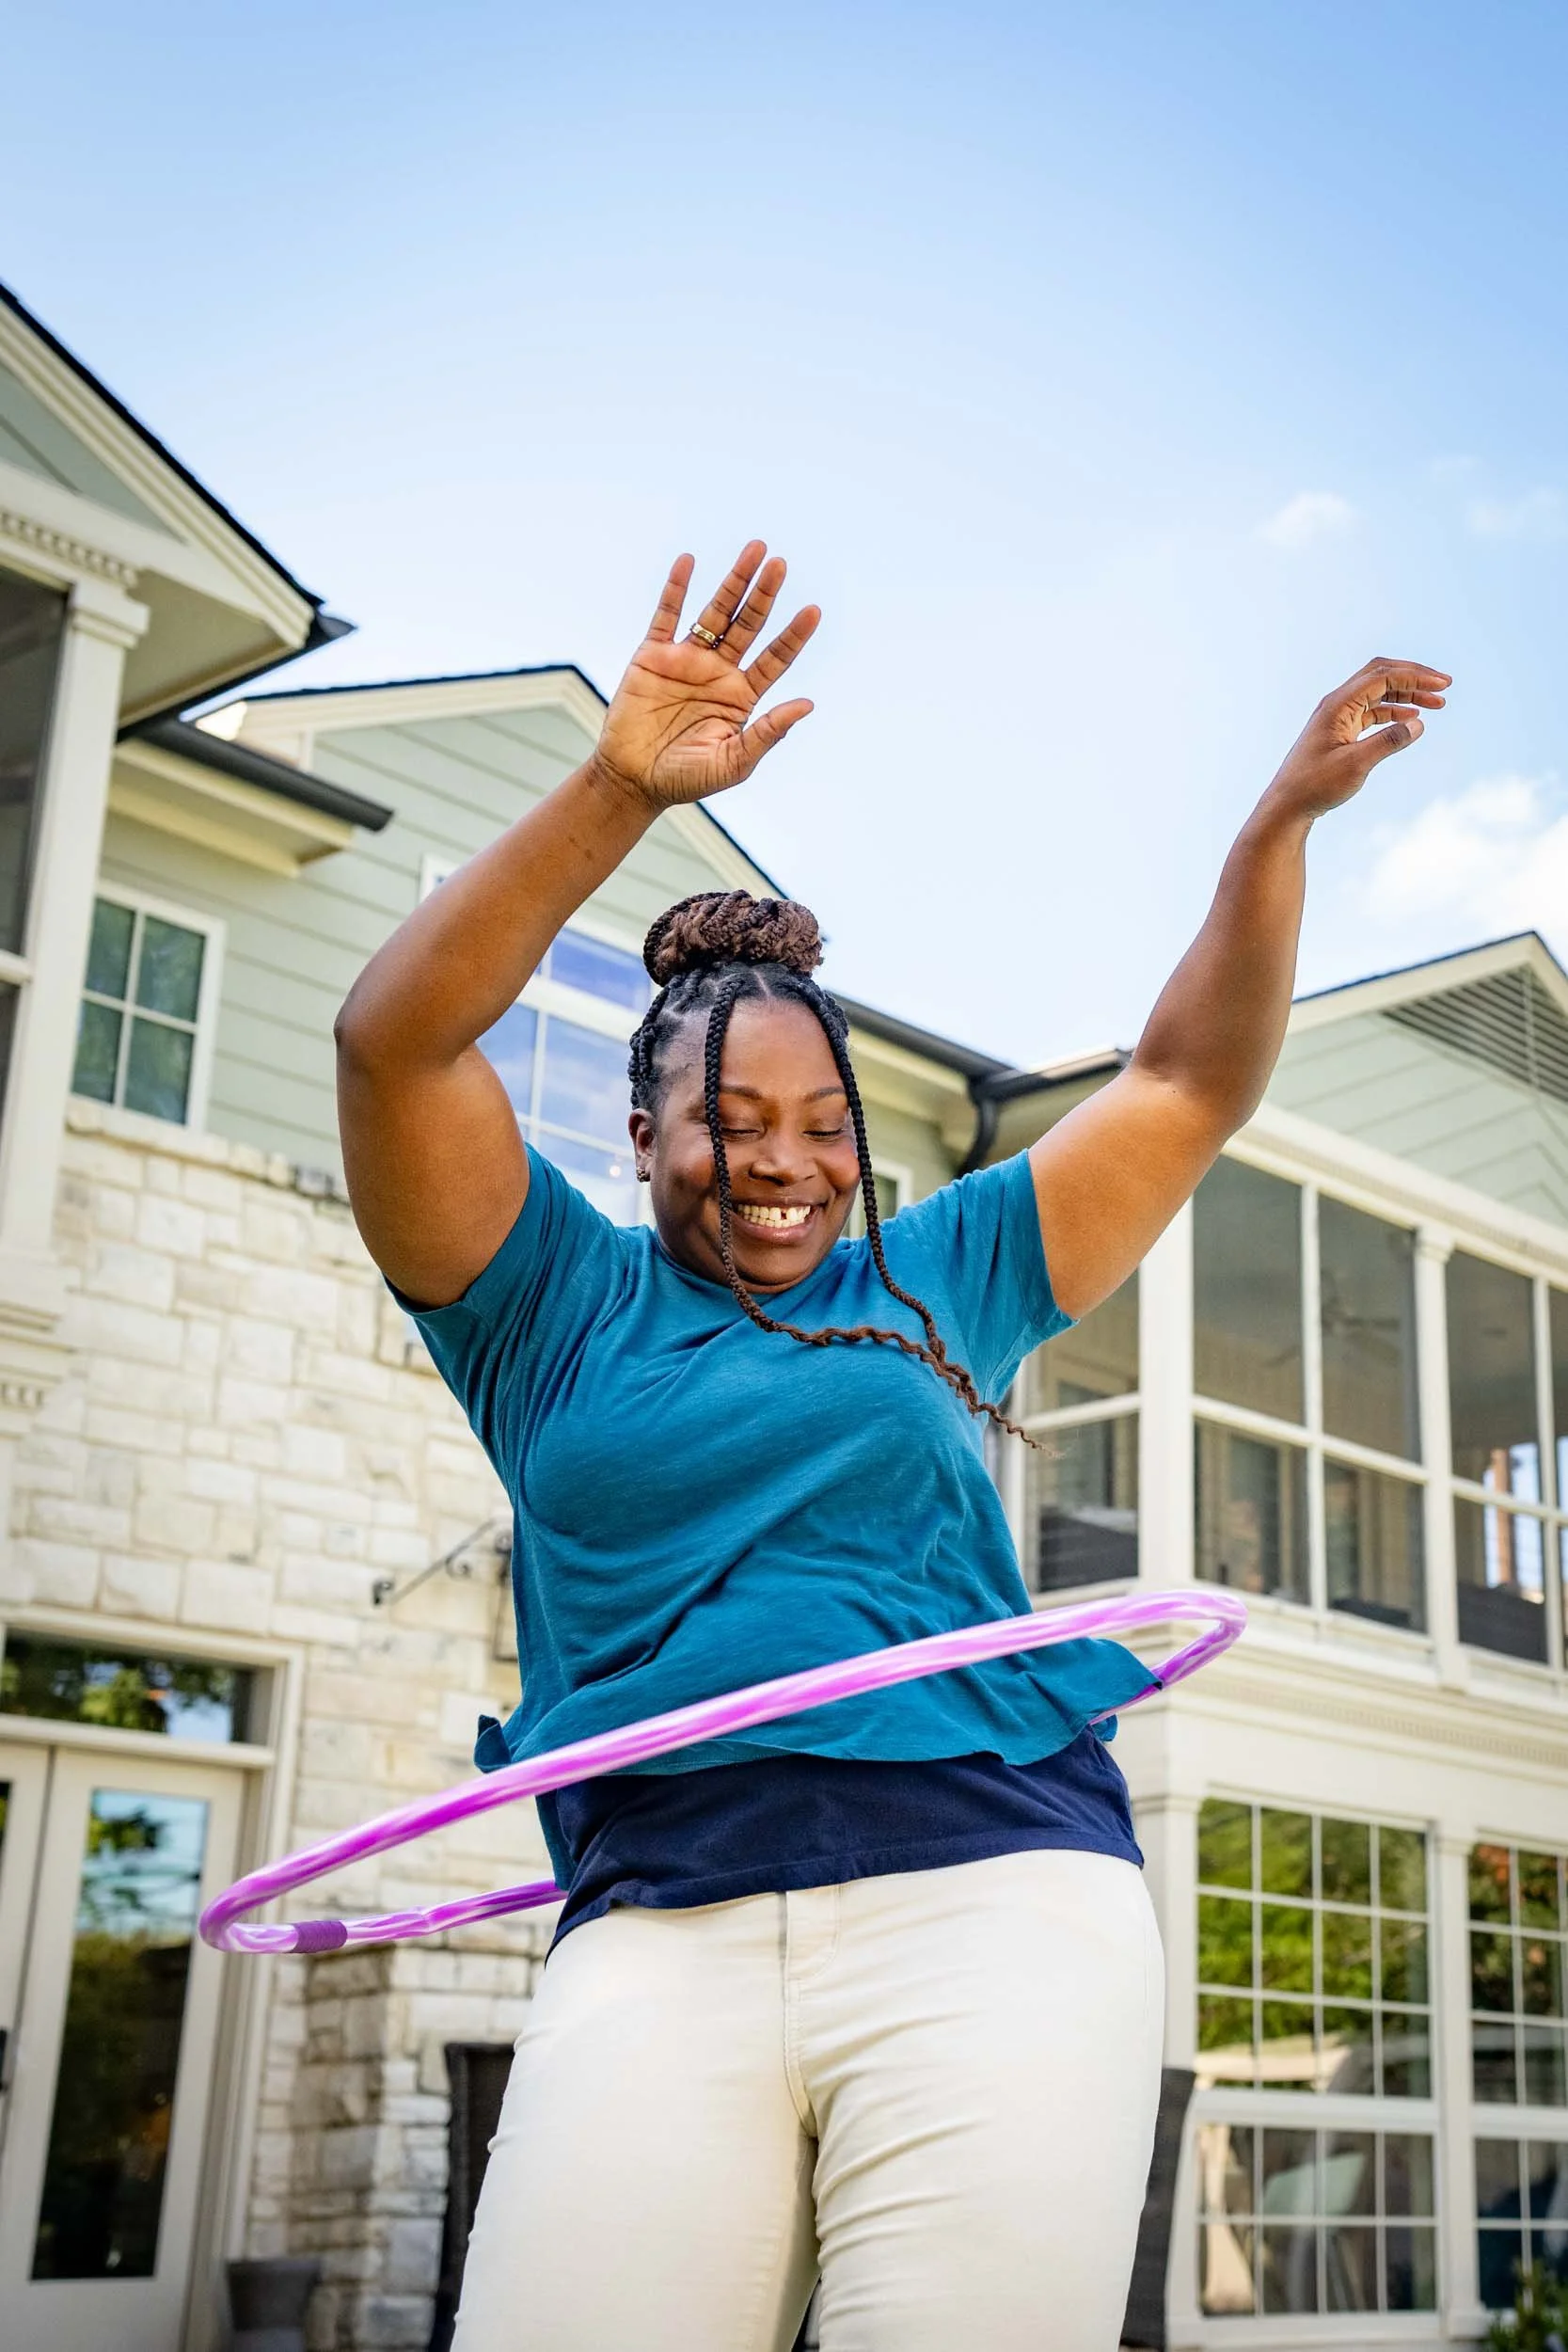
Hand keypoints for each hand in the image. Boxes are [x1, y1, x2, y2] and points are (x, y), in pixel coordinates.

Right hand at [590, 542, 819, 809]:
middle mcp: (718, 671)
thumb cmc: (685, 779)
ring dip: (733, 582)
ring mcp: (686, 659)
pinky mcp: (653, 655)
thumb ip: (768, 733)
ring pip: (715, 613)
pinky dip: (676, 589)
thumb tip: (807, 705)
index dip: (794, 635)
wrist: (633, 780)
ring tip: (754, 551)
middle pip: (748, 625)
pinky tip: (688, 562)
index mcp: (741, 695)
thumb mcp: (733, 763)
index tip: (813, 611)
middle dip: (765, 595)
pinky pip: (666, 615)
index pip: (775, 658)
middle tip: (780, 564)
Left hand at [1264, 657, 1450, 823]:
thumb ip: (1388, 742)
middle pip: (1381, 675)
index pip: (1383, 676)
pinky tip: (1411, 718)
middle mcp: (1337, 704)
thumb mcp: (1356, 765)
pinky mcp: (1340, 731)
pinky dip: (1393, 711)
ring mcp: (1338, 716)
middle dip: (1414, 677)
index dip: (1415, 676)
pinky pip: (1371, 711)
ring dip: (1407, 695)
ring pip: (1378, 693)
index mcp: (1339, 704)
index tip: (1443, 685)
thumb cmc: (1316, 786)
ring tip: (1436, 704)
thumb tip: (1419, 724)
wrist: (1287, 806)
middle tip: (1444, 686)